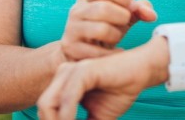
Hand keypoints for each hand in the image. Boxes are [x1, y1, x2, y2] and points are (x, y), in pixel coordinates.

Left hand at [38, 38, 165, 119]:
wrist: (141, 71)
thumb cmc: (120, 90)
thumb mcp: (98, 117)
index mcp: (63, 83)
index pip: (46, 111)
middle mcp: (63, 75)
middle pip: (43, 107)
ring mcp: (71, 71)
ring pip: (49, 103)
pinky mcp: (83, 71)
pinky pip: (69, 98)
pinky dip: (69, 116)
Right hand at [60, 0, 156, 61]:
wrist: (83, 54)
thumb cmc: (106, 29)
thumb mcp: (122, 16)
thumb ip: (139, 9)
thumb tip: (151, 14)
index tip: (132, 7)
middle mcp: (76, 10)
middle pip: (103, 8)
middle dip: (122, 17)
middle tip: (126, 23)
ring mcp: (71, 28)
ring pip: (101, 29)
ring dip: (116, 35)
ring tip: (117, 38)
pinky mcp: (71, 47)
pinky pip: (98, 52)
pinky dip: (113, 54)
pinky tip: (117, 53)